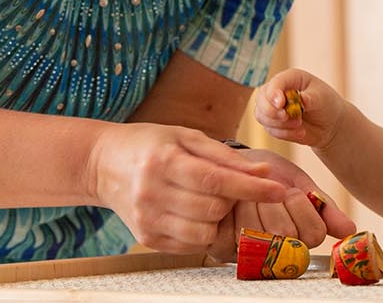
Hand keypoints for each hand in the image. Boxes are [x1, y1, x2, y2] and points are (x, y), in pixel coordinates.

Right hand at [89, 123, 286, 253]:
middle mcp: (151, 193)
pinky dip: (202, 231)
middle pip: (213, 208)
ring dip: (218, 218)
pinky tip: (195, 212)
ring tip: (210, 200)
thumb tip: (264, 173)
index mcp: (162, 161)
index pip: (216, 181)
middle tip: (229, 186)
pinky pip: (191, 245)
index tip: (279, 189)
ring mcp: (147, 219)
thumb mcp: (187, 137)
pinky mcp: (146, 238)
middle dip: (232, 199)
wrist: (103, 164)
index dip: (252, 188)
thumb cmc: (151, 145)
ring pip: (204, 232)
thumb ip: (226, 156)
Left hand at [205, 149, 357, 261]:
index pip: (313, 234)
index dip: (301, 207)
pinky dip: (231, 208)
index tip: (292, 191)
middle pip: (285, 234)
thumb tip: (351, 230)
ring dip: (252, 203)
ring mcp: (250, 253)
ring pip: (259, 233)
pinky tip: (231, 201)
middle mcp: (277, 253)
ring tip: (248, 194)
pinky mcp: (222, 248)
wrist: (233, 164)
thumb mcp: (300, 184)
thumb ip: (324, 207)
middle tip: (267, 190)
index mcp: (301, 238)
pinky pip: (230, 233)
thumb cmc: (269, 177)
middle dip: (275, 201)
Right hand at [254, 69, 345, 148]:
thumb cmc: (327, 104)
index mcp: (290, 78)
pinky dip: (284, 133)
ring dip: (279, 124)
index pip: (275, 83)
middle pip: (261, 99)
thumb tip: (302, 99)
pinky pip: (270, 130)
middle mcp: (277, 90)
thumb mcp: (323, 98)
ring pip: (261, 116)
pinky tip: (301, 132)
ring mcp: (272, 107)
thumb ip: (311, 98)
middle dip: (271, 111)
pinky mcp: (273, 123)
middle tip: (287, 117)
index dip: (274, 93)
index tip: (281, 104)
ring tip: (299, 125)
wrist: (330, 124)